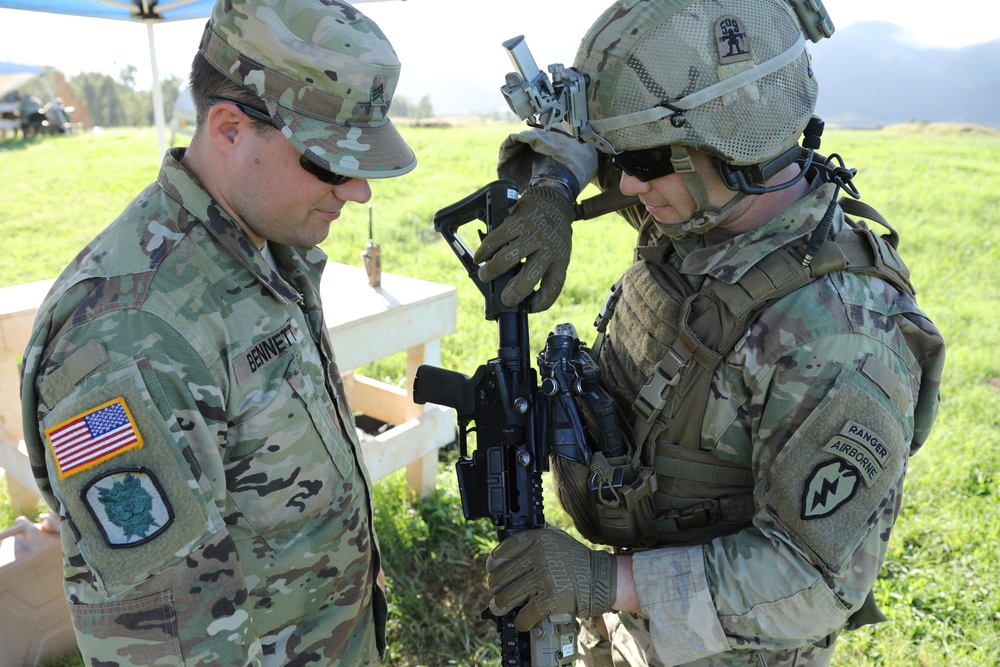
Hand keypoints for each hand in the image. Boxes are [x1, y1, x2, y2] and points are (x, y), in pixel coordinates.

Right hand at [473, 185, 573, 311]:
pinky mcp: (518, 221)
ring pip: (507, 258)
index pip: (552, 287)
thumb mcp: (558, 252)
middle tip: (504, 299)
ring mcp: (532, 234)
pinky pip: (497, 239)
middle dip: (512, 294)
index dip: (540, 303)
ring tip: (485, 276)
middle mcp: (548, 248)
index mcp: (561, 259)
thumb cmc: (554, 232)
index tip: (529, 308)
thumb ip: (544, 269)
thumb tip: (521, 292)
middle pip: (528, 278)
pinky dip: (484, 250)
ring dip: (492, 271)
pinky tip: (479, 257)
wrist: (556, 199)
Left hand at [486, 527, 615, 631]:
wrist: (600, 578)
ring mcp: (545, 576)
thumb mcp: (557, 538)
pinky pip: (526, 613)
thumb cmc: (577, 560)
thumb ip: (536, 538)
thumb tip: (511, 545)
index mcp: (540, 538)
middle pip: (504, 573)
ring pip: (509, 595)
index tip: (491, 568)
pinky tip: (520, 621)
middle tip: (494, 591)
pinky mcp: (551, 598)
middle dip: (495, 586)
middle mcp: (540, 555)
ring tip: (499, 606)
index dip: (494, 560)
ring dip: (500, 604)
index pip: (507, 548)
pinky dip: (520, 621)